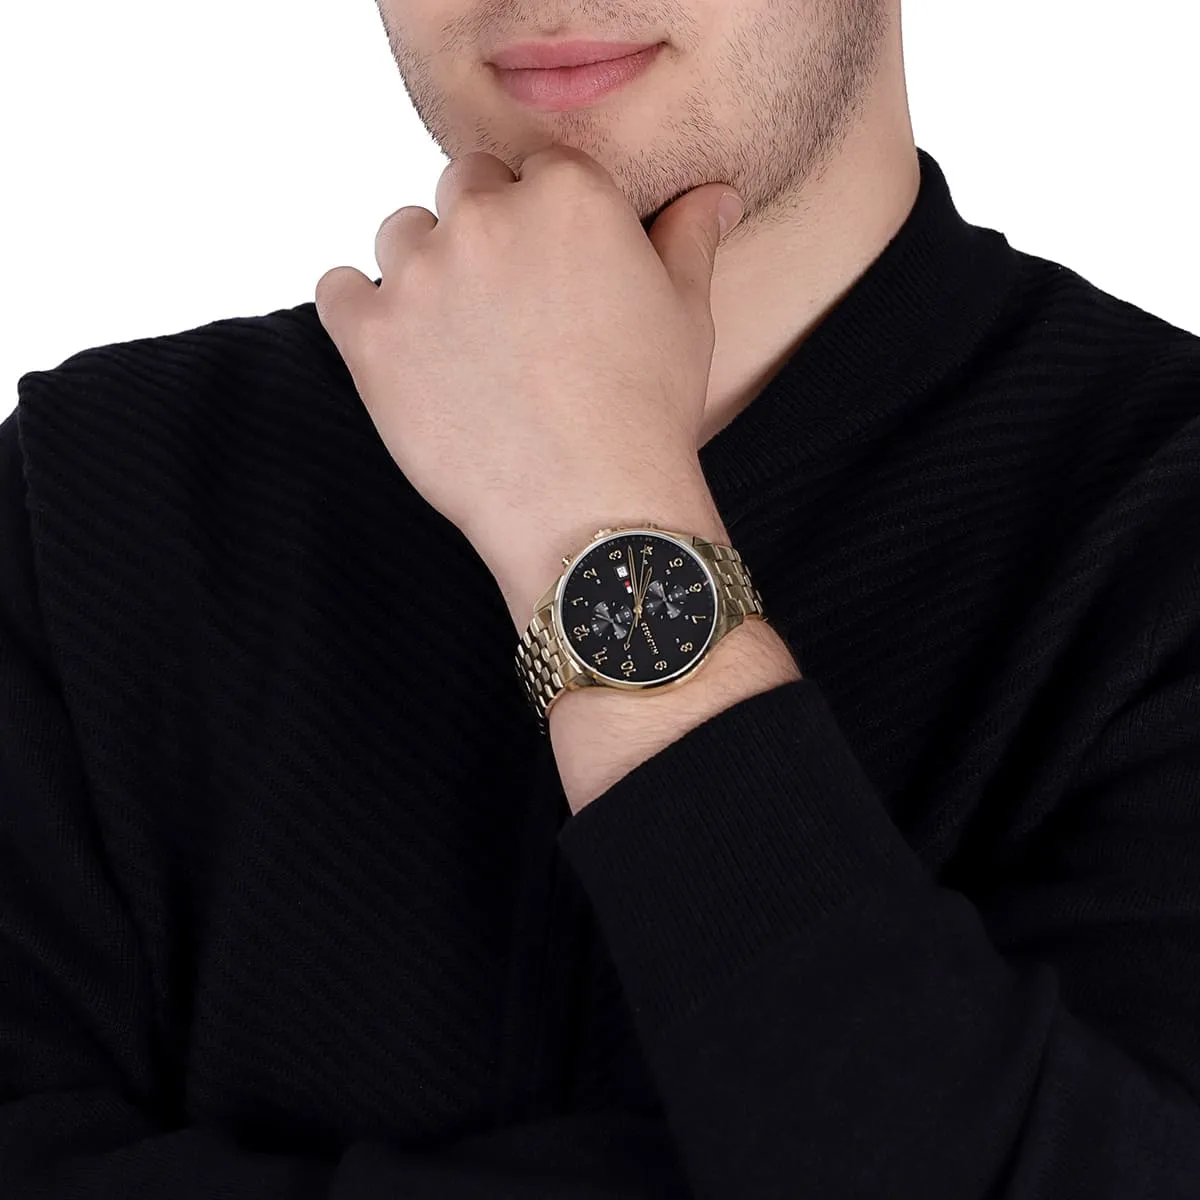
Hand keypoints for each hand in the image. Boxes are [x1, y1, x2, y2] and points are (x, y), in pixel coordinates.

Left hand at [313, 145, 742, 623]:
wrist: (591, 507)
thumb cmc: (646, 413)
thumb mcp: (685, 313)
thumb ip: (687, 237)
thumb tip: (713, 195)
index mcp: (568, 194)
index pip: (537, 171)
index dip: (546, 223)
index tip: (554, 275)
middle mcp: (486, 215)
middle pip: (465, 187)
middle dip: (485, 233)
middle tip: (510, 310)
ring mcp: (421, 274)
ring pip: (402, 235)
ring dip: (425, 269)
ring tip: (461, 339)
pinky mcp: (370, 335)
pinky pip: (341, 289)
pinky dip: (362, 312)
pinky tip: (402, 350)